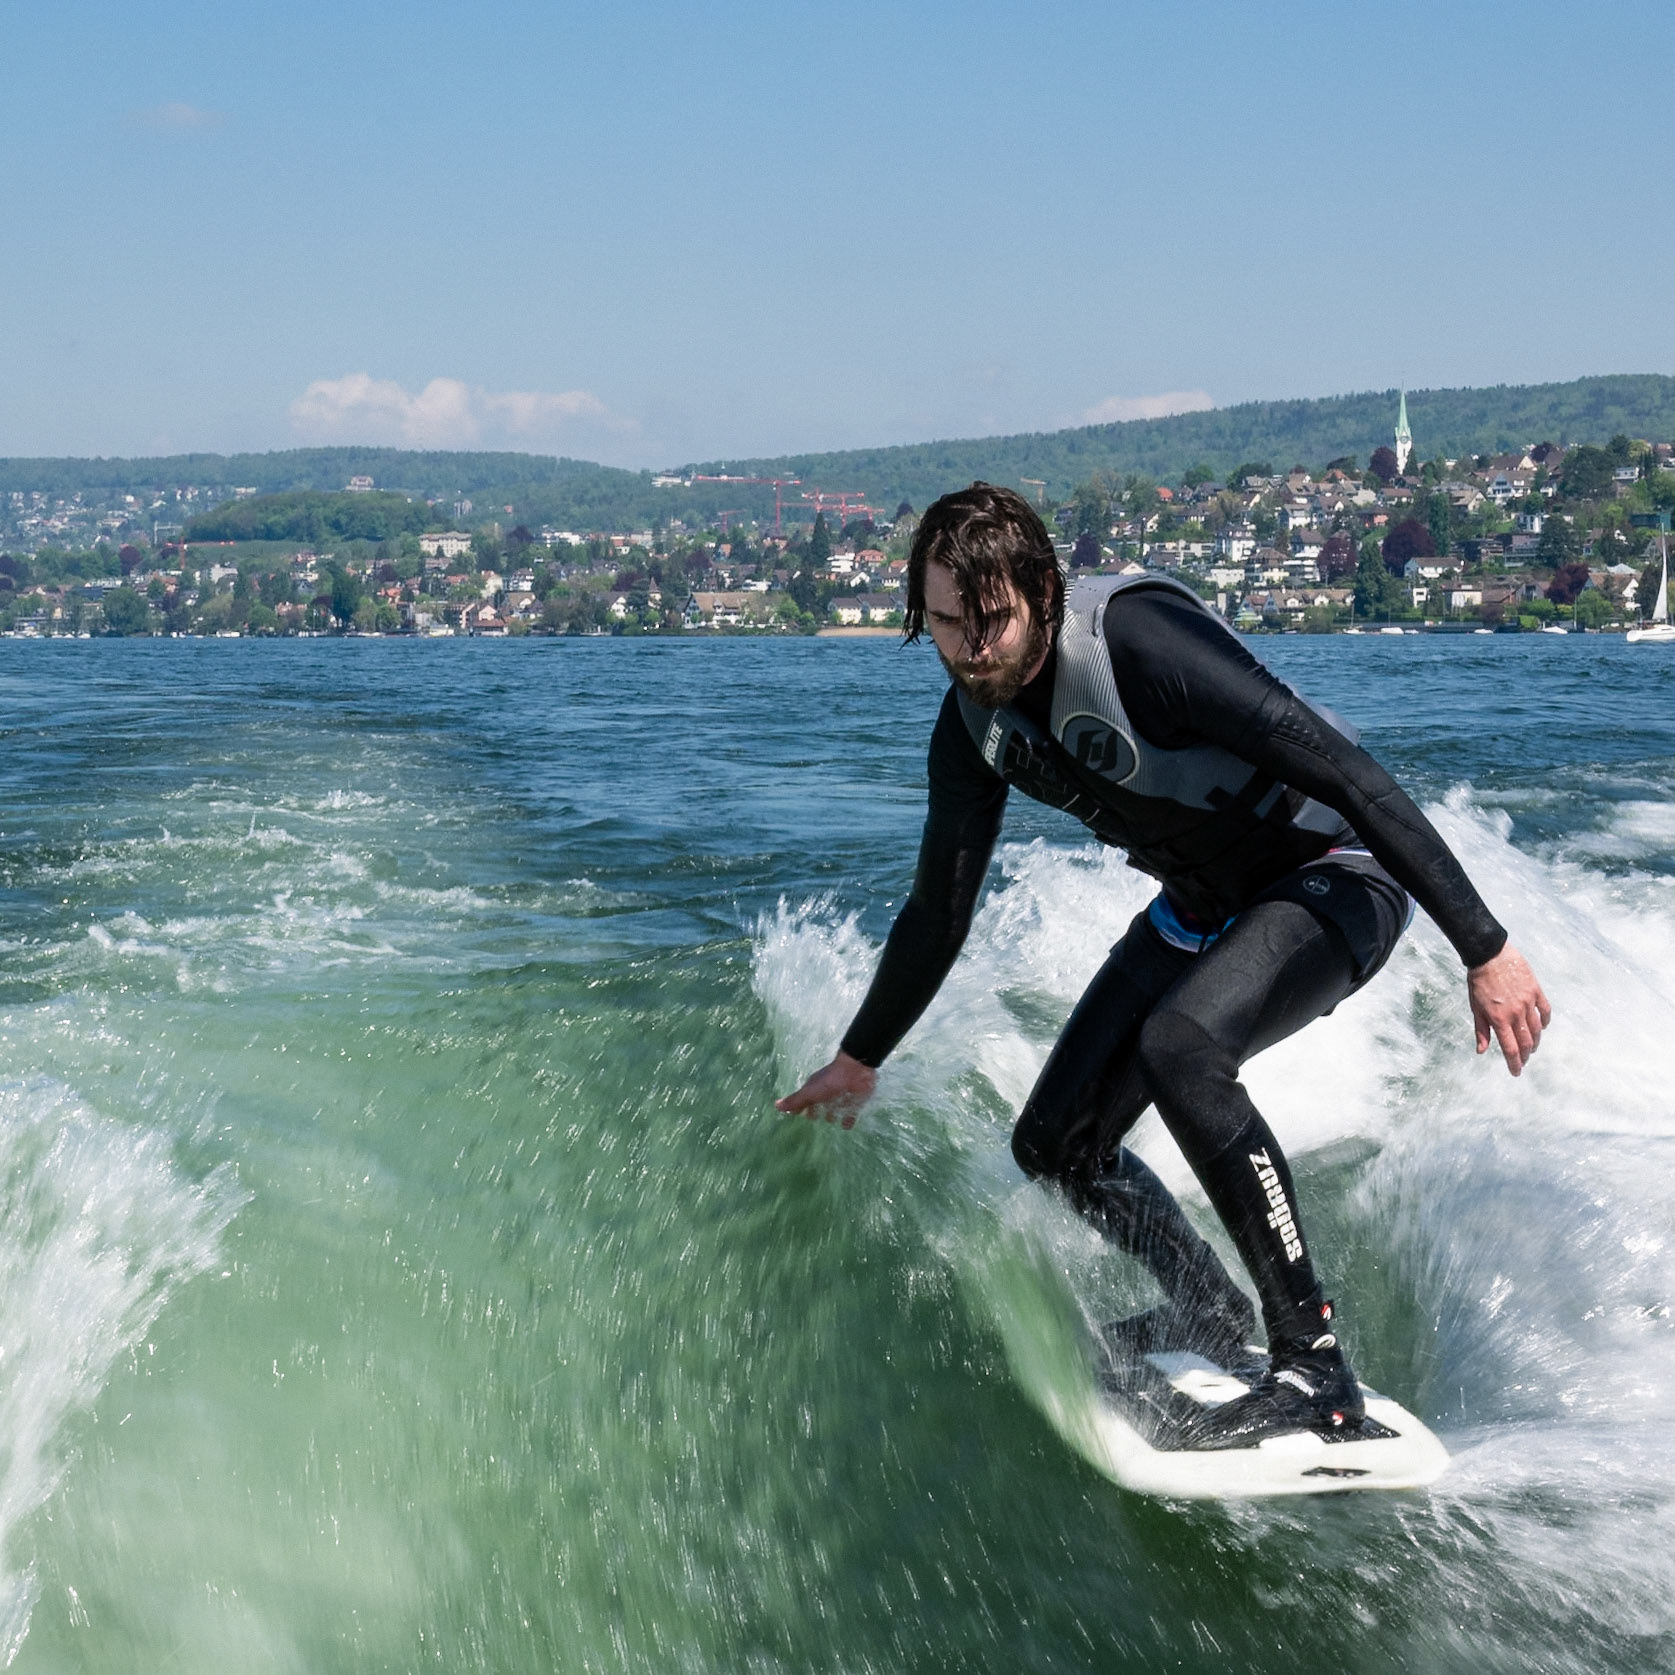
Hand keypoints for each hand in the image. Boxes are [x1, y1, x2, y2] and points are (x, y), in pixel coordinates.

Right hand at [775, 1050, 876, 1128]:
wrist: (855, 1071)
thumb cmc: (829, 1081)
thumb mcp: (809, 1092)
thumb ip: (795, 1101)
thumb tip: (775, 1105)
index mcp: (815, 1089)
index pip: (805, 1100)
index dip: (800, 1107)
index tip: (796, 1114)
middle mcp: (827, 1093)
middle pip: (819, 1105)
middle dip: (816, 1111)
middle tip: (813, 1118)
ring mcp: (841, 1097)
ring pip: (834, 1109)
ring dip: (832, 1115)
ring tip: (830, 1120)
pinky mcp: (853, 1102)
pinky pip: (850, 1114)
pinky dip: (848, 1119)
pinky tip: (846, 1126)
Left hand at [1468, 944, 1550, 1076]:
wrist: (1489, 954)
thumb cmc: (1478, 981)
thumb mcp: (1475, 1007)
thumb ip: (1481, 1030)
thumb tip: (1481, 1051)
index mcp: (1499, 1019)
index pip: (1510, 1049)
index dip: (1514, 1064)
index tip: (1516, 1072)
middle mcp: (1516, 1013)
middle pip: (1526, 1042)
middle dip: (1525, 1055)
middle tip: (1523, 1061)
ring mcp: (1528, 1002)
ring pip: (1537, 1029)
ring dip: (1535, 1042)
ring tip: (1531, 1047)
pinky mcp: (1536, 991)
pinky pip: (1545, 1011)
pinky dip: (1545, 1022)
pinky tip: (1542, 1027)